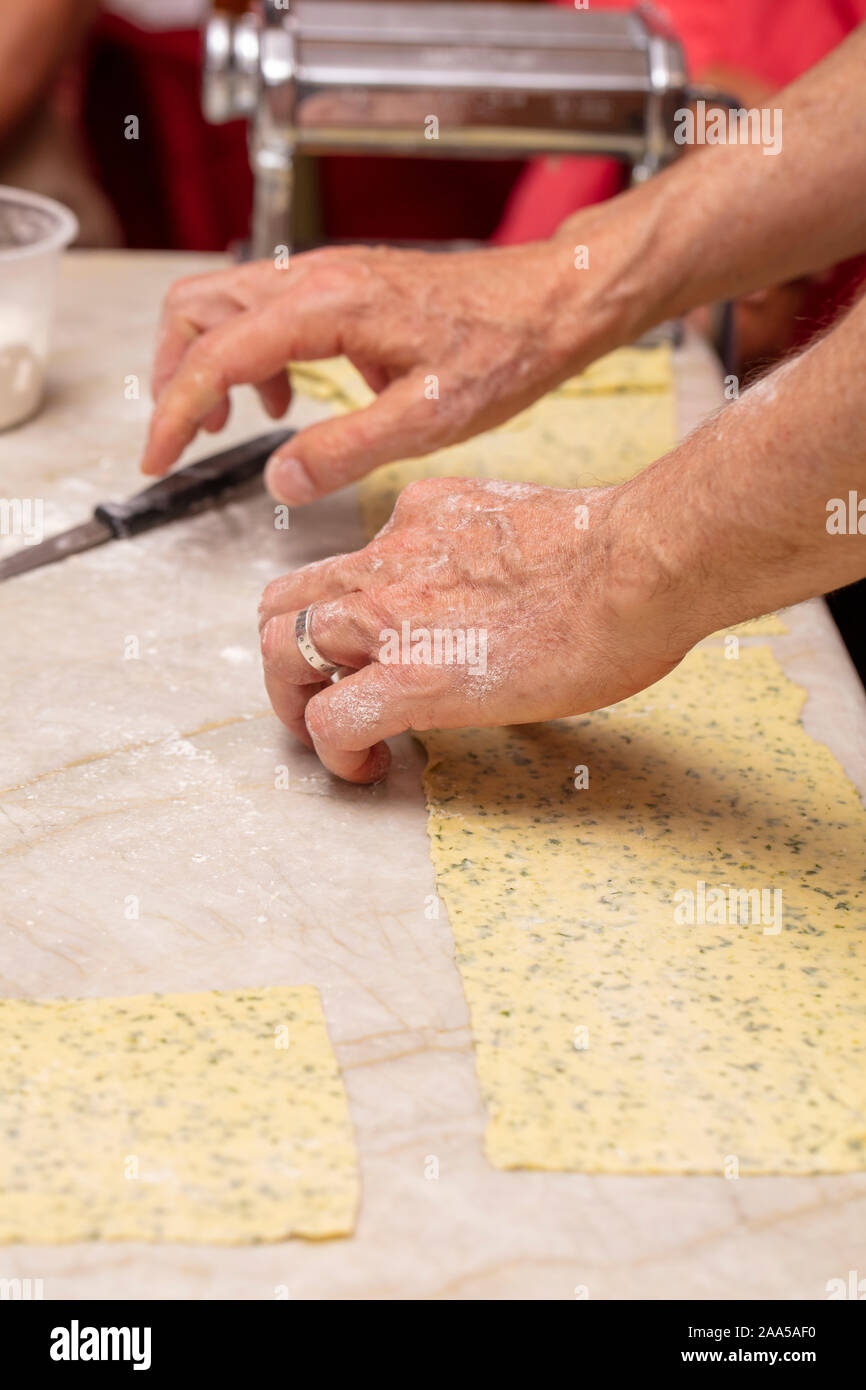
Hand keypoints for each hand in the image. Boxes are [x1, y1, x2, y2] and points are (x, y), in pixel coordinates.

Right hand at [141, 237, 621, 497]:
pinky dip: (251, 354)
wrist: (553, 302)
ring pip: (227, 303)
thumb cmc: (505, 352)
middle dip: (175, 374)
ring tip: (231, 425)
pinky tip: (286, 402)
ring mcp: (329, 276)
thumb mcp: (429, 418)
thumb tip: (280, 479)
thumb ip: (347, 450)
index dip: (176, 411)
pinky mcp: (345, 286)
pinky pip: (267, 309)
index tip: (157, 459)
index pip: (217, 353)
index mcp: (329, 306)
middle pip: (198, 308)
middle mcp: (317, 278)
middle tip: (184, 440)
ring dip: (209, 362)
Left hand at [257, 476, 699, 782]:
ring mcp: (389, 615)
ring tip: (333, 737)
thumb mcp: (524, 533)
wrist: (637, 567)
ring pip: (283, 651)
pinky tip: (367, 767)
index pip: (346, 563)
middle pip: (286, 602)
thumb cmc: (616, 554)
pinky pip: (333, 721)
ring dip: (296, 701)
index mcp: (420, 519)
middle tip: (326, 696)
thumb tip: (505, 602)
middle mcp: (389, 557)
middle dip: (293, 656)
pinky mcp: (408, 676)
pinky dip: (336, 752)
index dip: (339, 614)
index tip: (370, 651)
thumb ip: (487, 559)